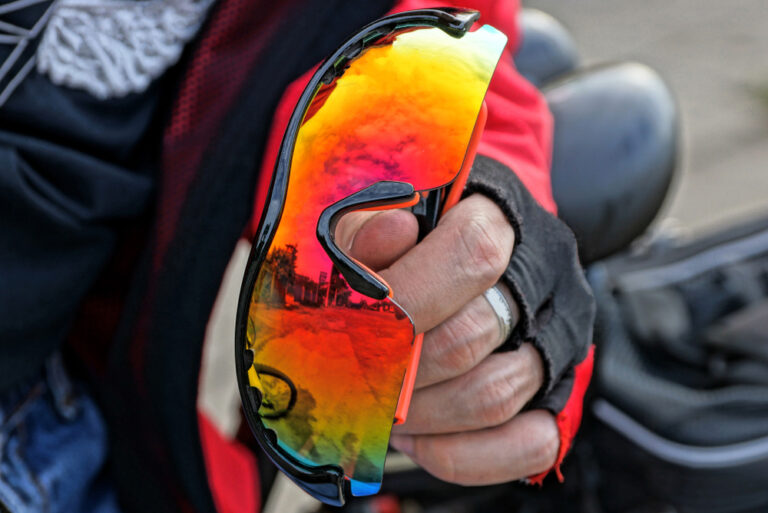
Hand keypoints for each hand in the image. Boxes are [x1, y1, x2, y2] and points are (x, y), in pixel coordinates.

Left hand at [335, 194, 558, 484]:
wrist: (466, 260)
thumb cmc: (413, 244)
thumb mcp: (376, 217)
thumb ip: (370, 231)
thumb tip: (389, 235)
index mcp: (502, 217)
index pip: (473, 252)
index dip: (410, 295)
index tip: (356, 325)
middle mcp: (542, 278)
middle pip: (471, 336)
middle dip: (399, 369)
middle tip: (355, 379)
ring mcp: (559, 340)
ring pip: (493, 397)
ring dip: (421, 415)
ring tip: (382, 407)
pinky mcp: (563, 395)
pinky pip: (527, 445)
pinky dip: (461, 454)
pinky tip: (419, 438)